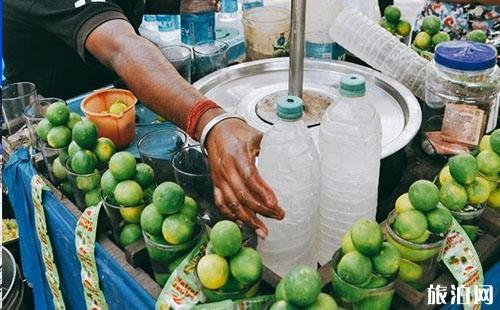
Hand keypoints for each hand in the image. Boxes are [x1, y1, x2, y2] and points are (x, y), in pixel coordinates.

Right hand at [205, 119, 284, 237]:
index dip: (263, 193)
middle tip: (278, 217)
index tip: (275, 205)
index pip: (251, 178)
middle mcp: (227, 170)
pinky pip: (221, 204)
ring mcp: (220, 178)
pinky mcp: (215, 184)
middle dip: (261, 211)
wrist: (215, 130)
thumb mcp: (256, 136)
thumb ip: (272, 147)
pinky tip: (244, 224)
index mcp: (239, 156)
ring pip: (232, 204)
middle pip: (243, 196)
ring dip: (248, 220)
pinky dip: (232, 216)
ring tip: (262, 231)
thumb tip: (293, 158)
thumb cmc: (237, 132)